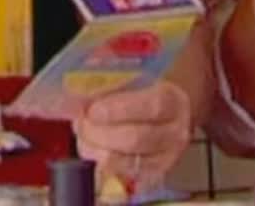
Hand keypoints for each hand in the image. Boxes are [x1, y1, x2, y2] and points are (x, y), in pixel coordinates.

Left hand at [73, 81, 191, 196]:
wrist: (170, 114)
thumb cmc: (146, 92)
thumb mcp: (135, 79)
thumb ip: (110, 85)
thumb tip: (79, 96)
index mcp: (173, 101)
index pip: (150, 107)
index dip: (118, 110)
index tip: (92, 110)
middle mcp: (175, 133)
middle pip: (137, 138)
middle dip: (101, 133)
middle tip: (81, 124)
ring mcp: (167, 158)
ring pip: (130, 162)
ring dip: (98, 151)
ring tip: (82, 137)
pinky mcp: (155, 176)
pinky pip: (125, 176)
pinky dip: (104, 166)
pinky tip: (92, 151)